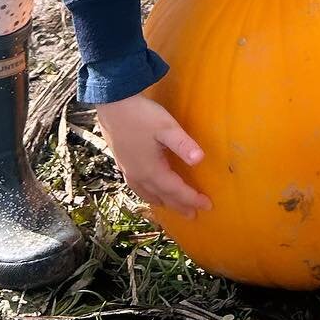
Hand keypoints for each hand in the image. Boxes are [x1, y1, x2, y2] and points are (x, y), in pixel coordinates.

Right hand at [94, 93, 211, 218]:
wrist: (112, 104)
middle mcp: (139, 175)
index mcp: (152, 170)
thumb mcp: (167, 127)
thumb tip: (200, 160)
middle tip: (193, 215)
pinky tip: (149, 189)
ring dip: (163, 202)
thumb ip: (183, 144)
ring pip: (148, 194)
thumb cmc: (141, 115)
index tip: (208, 205)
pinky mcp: (122, 163)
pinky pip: (138, 188)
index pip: (176, 190)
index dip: (192, 199)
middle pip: (163, 196)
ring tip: (173, 207)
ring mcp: (128, 170)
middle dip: (179, 206)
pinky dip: (148, 194)